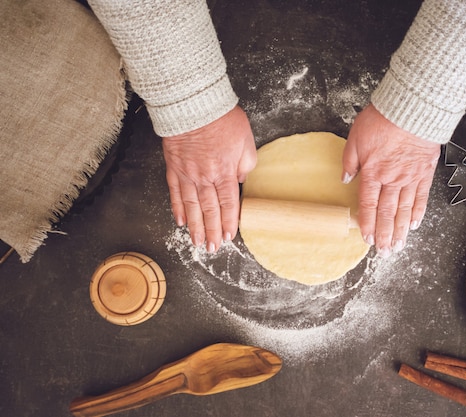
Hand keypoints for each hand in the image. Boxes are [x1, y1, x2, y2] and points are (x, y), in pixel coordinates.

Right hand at [162, 106, 256, 251]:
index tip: (230, 236)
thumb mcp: (246, 141)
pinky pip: (175, 193)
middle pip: (209, 210)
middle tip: (213, 248)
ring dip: (195, 227)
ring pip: (191, 207)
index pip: (228, 204)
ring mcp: (186, 174)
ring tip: (197, 242)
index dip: (229, 222)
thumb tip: (241, 179)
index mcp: (224, 172)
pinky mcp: (173, 167)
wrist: (193, 104)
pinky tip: (180, 220)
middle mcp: (204, 178)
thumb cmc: (222, 119)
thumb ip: (246, 164)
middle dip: (212, 231)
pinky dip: (178, 208)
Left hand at [343, 104, 440, 257]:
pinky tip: (414, 225)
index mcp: (373, 172)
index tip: (367, 239)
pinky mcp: (425, 172)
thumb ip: (349, 161)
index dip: (367, 224)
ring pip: (404, 209)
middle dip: (385, 235)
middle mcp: (392, 179)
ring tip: (399, 246)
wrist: (412, 107)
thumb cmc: (382, 119)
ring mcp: (410, 177)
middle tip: (385, 253)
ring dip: (401, 230)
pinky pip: (421, 197)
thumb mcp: (356, 137)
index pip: (368, 205)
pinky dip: (418, 212)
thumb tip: (345, 178)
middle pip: (387, 213)